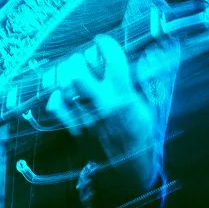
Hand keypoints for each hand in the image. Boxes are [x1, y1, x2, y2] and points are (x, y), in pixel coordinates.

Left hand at [46, 34, 168, 184]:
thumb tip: (151, 55)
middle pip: (78, 72)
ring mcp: (86, 117)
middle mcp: (102, 104)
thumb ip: (150, 80)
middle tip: (84, 58)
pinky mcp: (75, 129)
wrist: (129, 167)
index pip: (112, 60)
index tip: (102, 40)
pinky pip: (56, 108)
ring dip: (67, 74)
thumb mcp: (152, 106)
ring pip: (65, 87)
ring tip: (73, 71)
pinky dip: (56, 96)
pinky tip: (63, 93)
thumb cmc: (142, 134)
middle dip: (79, 59)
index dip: (105, 44)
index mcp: (123, 96)